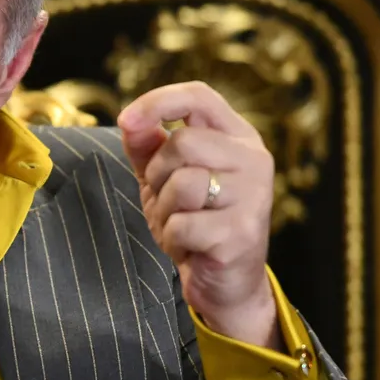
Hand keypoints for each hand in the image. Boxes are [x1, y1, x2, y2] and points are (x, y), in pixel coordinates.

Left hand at [117, 81, 281, 349]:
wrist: (225, 282)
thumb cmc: (195, 221)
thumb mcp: (164, 177)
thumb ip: (147, 146)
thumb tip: (131, 121)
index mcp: (237, 137)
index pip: (199, 96)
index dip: (158, 102)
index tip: (126, 120)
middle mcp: (254, 159)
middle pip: (183, 144)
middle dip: (157, 175)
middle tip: (167, 200)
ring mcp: (254, 196)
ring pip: (182, 184)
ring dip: (164, 210)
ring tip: (180, 225)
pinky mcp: (243, 233)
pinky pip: (183, 224)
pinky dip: (173, 239)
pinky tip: (190, 247)